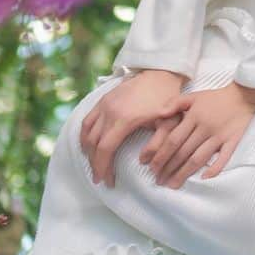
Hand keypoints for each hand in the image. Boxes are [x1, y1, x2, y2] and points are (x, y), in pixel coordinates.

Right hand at [80, 71, 192, 188]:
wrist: (160, 72)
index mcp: (124, 119)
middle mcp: (109, 111)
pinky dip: (85, 135)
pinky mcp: (103, 98)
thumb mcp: (169, 122)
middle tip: (100, 178)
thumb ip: (159, 144)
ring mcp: (104, 103)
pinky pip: (87, 120)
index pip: (105, 149)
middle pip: (93, 144)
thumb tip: (144, 162)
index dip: (103, 168)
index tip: (108, 182)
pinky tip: (89, 144)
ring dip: (88, 151)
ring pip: (87, 132)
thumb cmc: (166, 99)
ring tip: (94, 164)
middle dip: (95, 164)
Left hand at [139, 83, 254, 188]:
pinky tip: (204, 178)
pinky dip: (214, 168)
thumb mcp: (194, 96)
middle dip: (169, 168)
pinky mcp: (233, 140)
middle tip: (158, 180)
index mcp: (194, 116)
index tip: (152, 168)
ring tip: (173, 185)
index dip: (161, 155)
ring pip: (199, 158)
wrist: (243, 96)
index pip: (173, 139)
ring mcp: (219, 135)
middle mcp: (205, 127)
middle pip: (183, 152)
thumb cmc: (216, 98)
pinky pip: (224, 157)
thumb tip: (159, 114)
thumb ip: (175, 103)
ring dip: (184, 173)